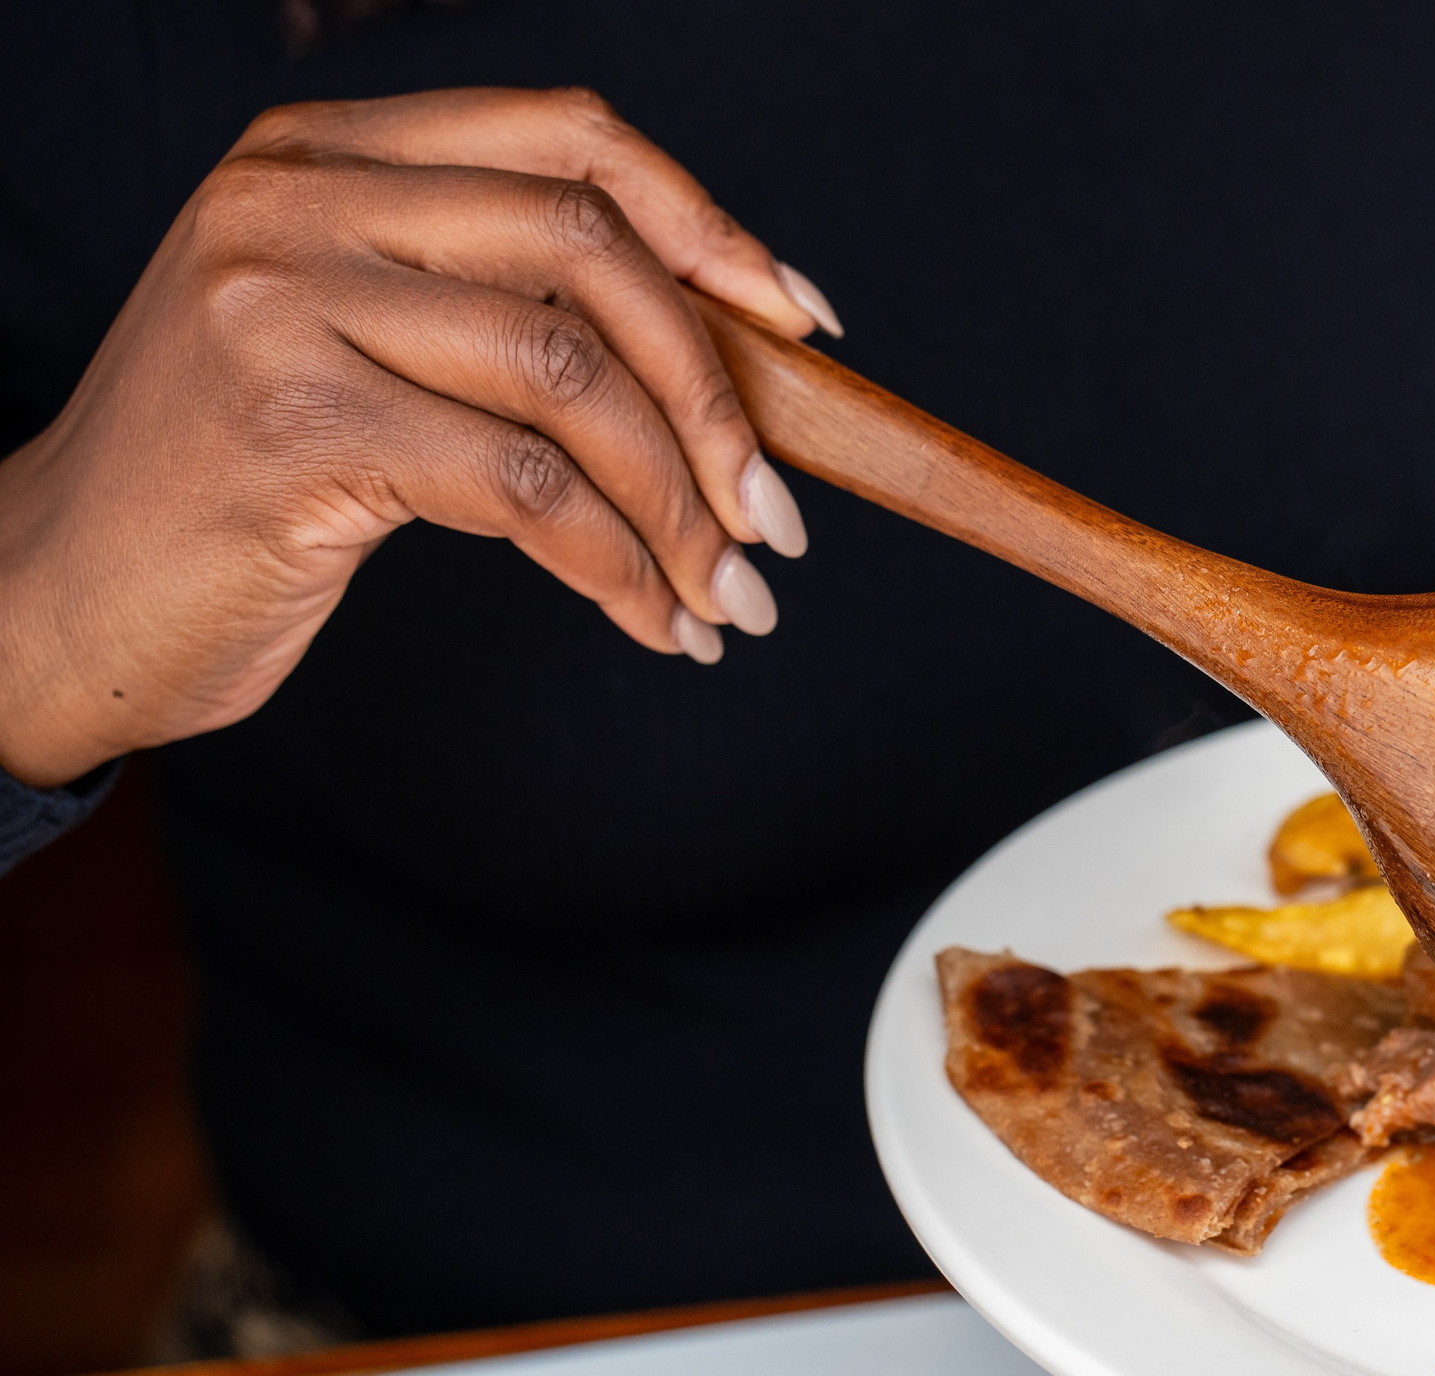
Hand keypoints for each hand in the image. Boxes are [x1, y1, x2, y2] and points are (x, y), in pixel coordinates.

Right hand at [0, 86, 845, 788]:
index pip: (568, 138)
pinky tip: (651, 619)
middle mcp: (297, 200)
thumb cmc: (236, 484)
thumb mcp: (356, 351)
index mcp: (324, 153)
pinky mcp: (293, 425)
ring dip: (681, 504)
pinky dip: (617, 564)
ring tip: (729, 595)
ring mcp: (282, 303)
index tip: (800, 325)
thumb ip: (490, 311)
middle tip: (777, 518)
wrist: (56, 591)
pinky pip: (525, 489)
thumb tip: (722, 357)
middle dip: (717, 395)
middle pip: (589, 250)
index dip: (708, 227)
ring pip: (569, 376)